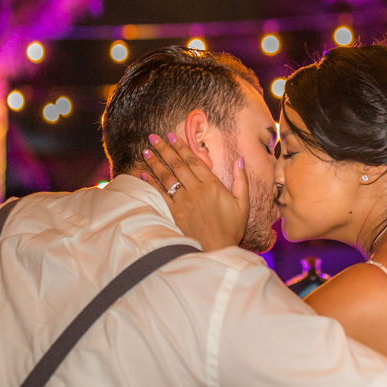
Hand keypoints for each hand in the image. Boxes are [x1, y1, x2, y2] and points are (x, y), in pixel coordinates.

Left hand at [140, 132, 248, 251]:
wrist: (217, 250)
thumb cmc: (232, 228)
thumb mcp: (243, 204)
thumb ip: (241, 181)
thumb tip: (239, 160)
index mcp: (212, 185)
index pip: (193, 160)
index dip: (181, 146)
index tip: (171, 135)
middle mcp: (196, 190)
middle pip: (177, 165)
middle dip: (164, 149)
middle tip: (153, 137)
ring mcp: (184, 202)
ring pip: (167, 177)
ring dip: (155, 162)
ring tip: (145, 151)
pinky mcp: (174, 213)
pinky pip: (160, 195)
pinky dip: (151, 183)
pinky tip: (144, 174)